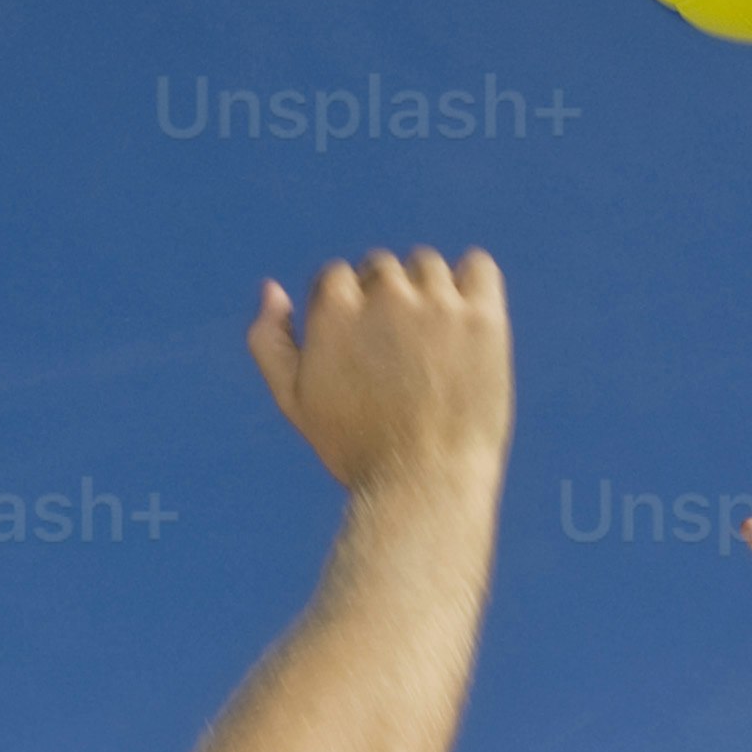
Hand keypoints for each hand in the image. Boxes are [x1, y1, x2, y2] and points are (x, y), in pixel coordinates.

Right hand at [246, 251, 511, 502]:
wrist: (425, 485)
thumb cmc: (356, 450)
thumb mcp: (295, 401)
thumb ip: (269, 341)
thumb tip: (272, 288)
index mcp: (335, 310)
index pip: (337, 275)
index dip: (347, 312)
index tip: (364, 352)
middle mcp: (385, 296)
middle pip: (382, 268)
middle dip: (385, 301)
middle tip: (399, 356)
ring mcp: (437, 305)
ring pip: (427, 266)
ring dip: (426, 292)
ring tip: (432, 345)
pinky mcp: (482, 318)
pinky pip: (478, 268)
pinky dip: (473, 282)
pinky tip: (466, 319)